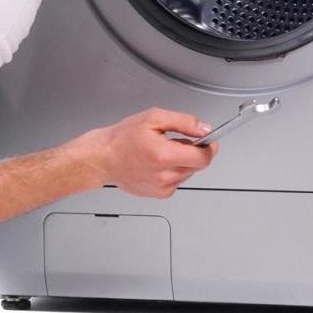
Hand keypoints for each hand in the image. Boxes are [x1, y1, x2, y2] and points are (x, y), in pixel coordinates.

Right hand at [75, 108, 219, 198]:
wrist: (102, 159)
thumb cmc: (122, 139)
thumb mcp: (154, 118)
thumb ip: (184, 122)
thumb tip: (204, 129)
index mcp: (164, 155)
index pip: (203, 157)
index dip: (209, 146)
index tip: (208, 140)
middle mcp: (165, 176)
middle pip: (197, 165)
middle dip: (192, 151)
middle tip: (174, 140)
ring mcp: (163, 187)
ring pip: (188, 172)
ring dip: (182, 161)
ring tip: (161, 151)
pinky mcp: (160, 194)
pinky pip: (178, 180)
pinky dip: (173, 171)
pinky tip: (157, 163)